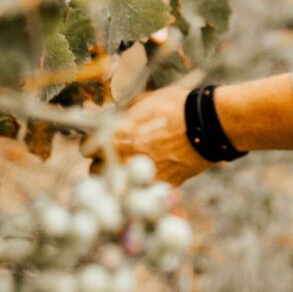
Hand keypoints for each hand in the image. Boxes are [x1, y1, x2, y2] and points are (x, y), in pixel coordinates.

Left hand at [84, 83, 217, 186]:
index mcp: (114, 135)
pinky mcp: (157, 186)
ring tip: (130, 170)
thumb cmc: (176, 106)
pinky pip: (141, 191)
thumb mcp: (145, 100)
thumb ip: (123, 111)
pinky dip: (143, 186)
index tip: (102, 144)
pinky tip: (151, 176)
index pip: (86, 149)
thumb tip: (112, 114)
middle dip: (103, 165)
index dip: (93, 146)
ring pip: (115, 186)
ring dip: (118, 179)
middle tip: (116, 158)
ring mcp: (139, 175)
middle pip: (96, 171)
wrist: (207, 124)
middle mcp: (121, 159)